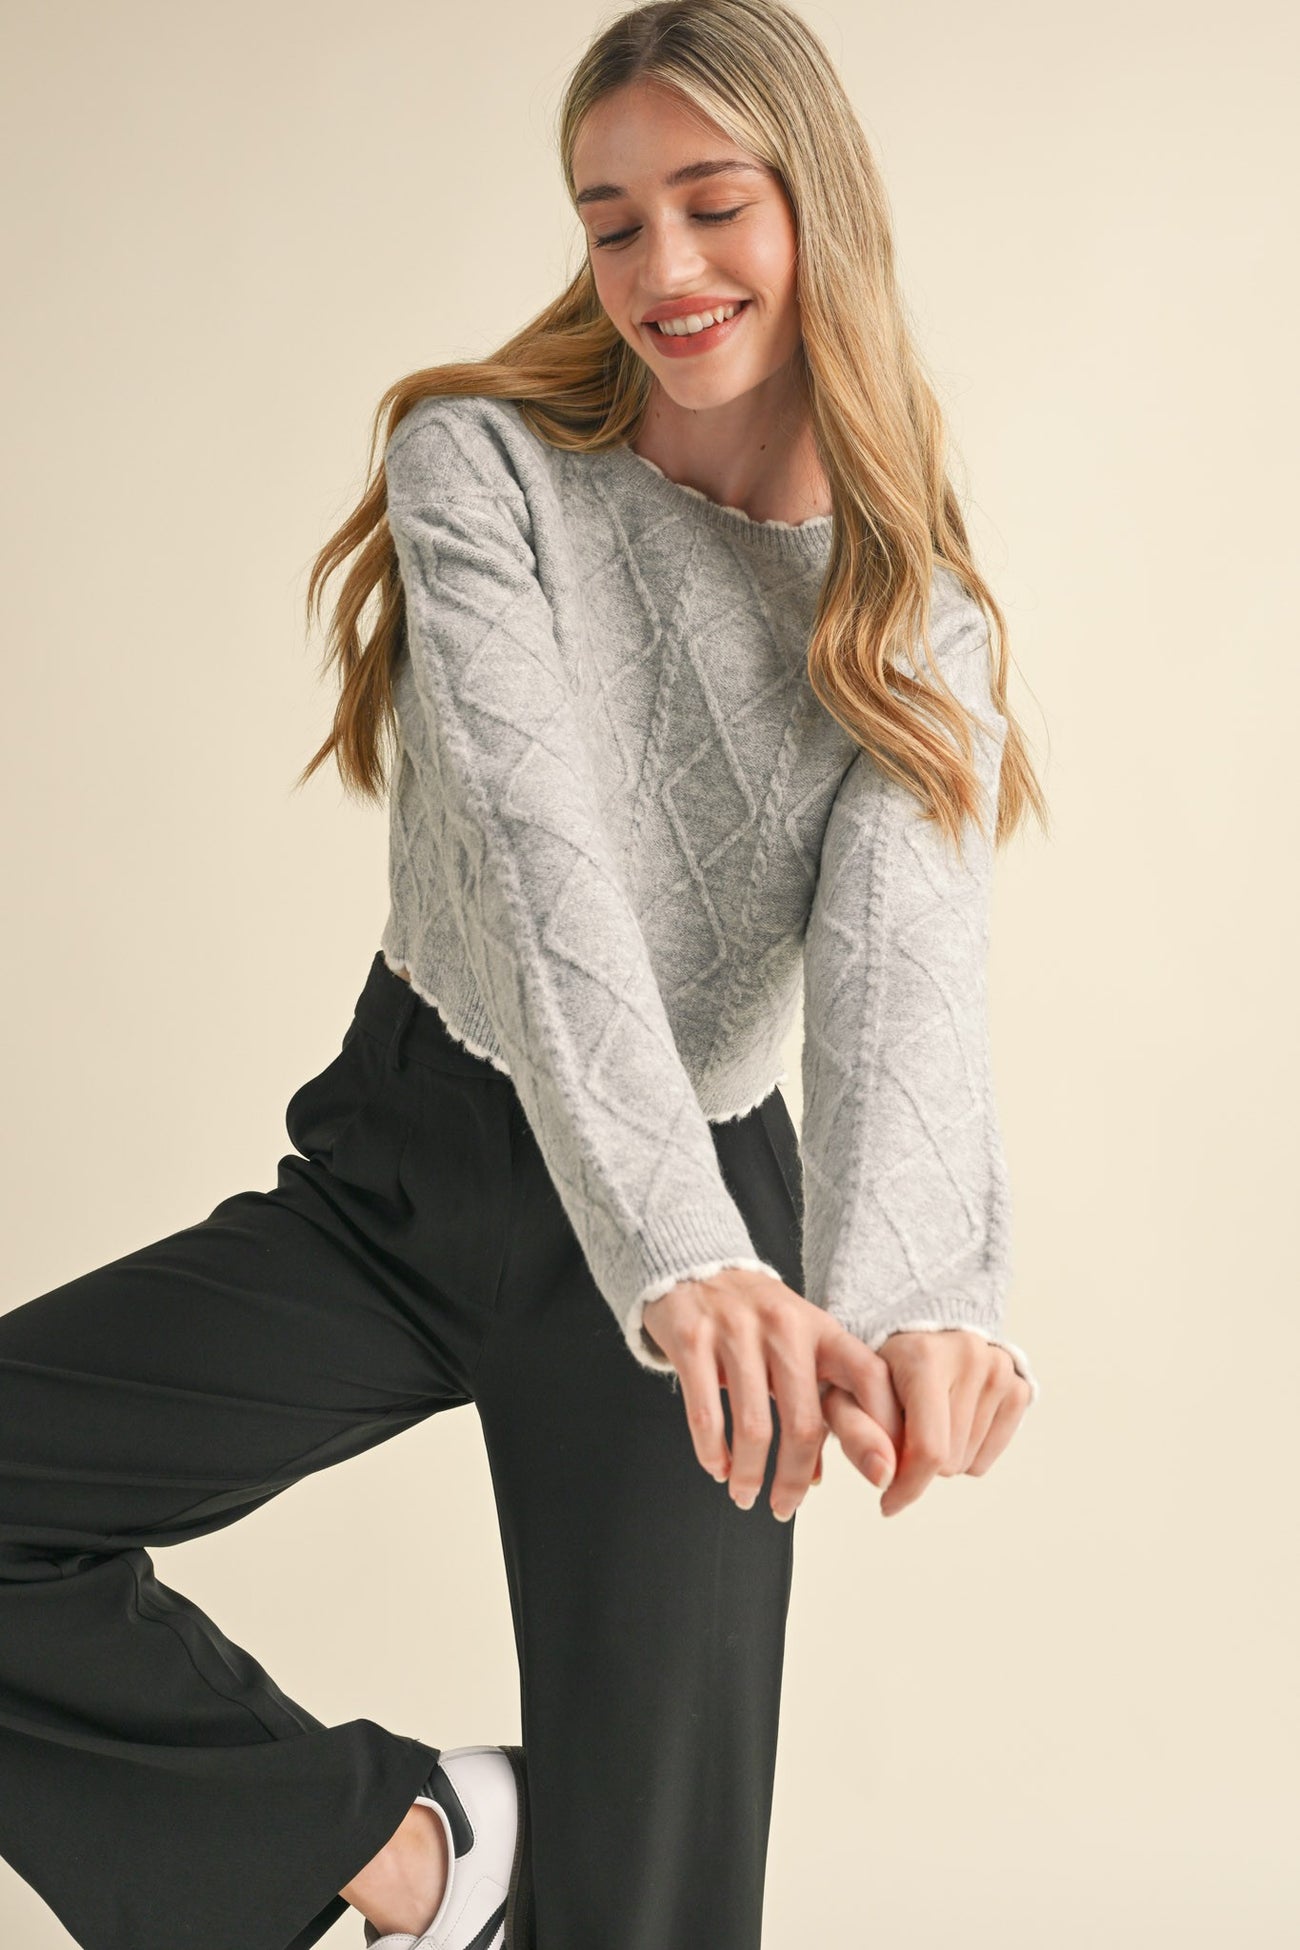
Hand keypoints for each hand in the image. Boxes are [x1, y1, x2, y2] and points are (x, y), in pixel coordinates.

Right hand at [641, 1271, 899, 1519]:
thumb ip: (817, 1400)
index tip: (883, 1478)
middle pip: (805, 1423)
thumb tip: (819, 1477)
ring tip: (745, 1496)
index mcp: (823, 1329)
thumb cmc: (756, 1315)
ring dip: (750, 1475)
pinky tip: (717, 1468)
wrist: (693, 1263)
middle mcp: (785, 1327)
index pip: (870, 1379)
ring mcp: (736, 1331)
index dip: (884, 1430)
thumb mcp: (800, 1343)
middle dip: (795, 1479)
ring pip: (754, 1426)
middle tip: (783, 1508)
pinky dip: (712, 1454)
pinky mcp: (692, 1339)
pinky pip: (705, 1413)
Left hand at [822, 1328, 1031, 1518]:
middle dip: (919, 1464)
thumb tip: (883, 1478)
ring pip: (969, 1463)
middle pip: (949, 1461)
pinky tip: (949, 1422)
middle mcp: (969, 1357)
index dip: (907, 1486)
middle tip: (902, 1435)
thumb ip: (855, 1433)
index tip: (887, 1502)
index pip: (928, 1448)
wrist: (914, 1333)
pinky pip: (991, 1454)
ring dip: (942, 1458)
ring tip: (925, 1422)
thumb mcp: (845, 1394)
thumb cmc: (875, 1371)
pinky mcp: (1018, 1385)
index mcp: (924, 1356)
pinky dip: (966, 1452)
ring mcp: (999, 1370)